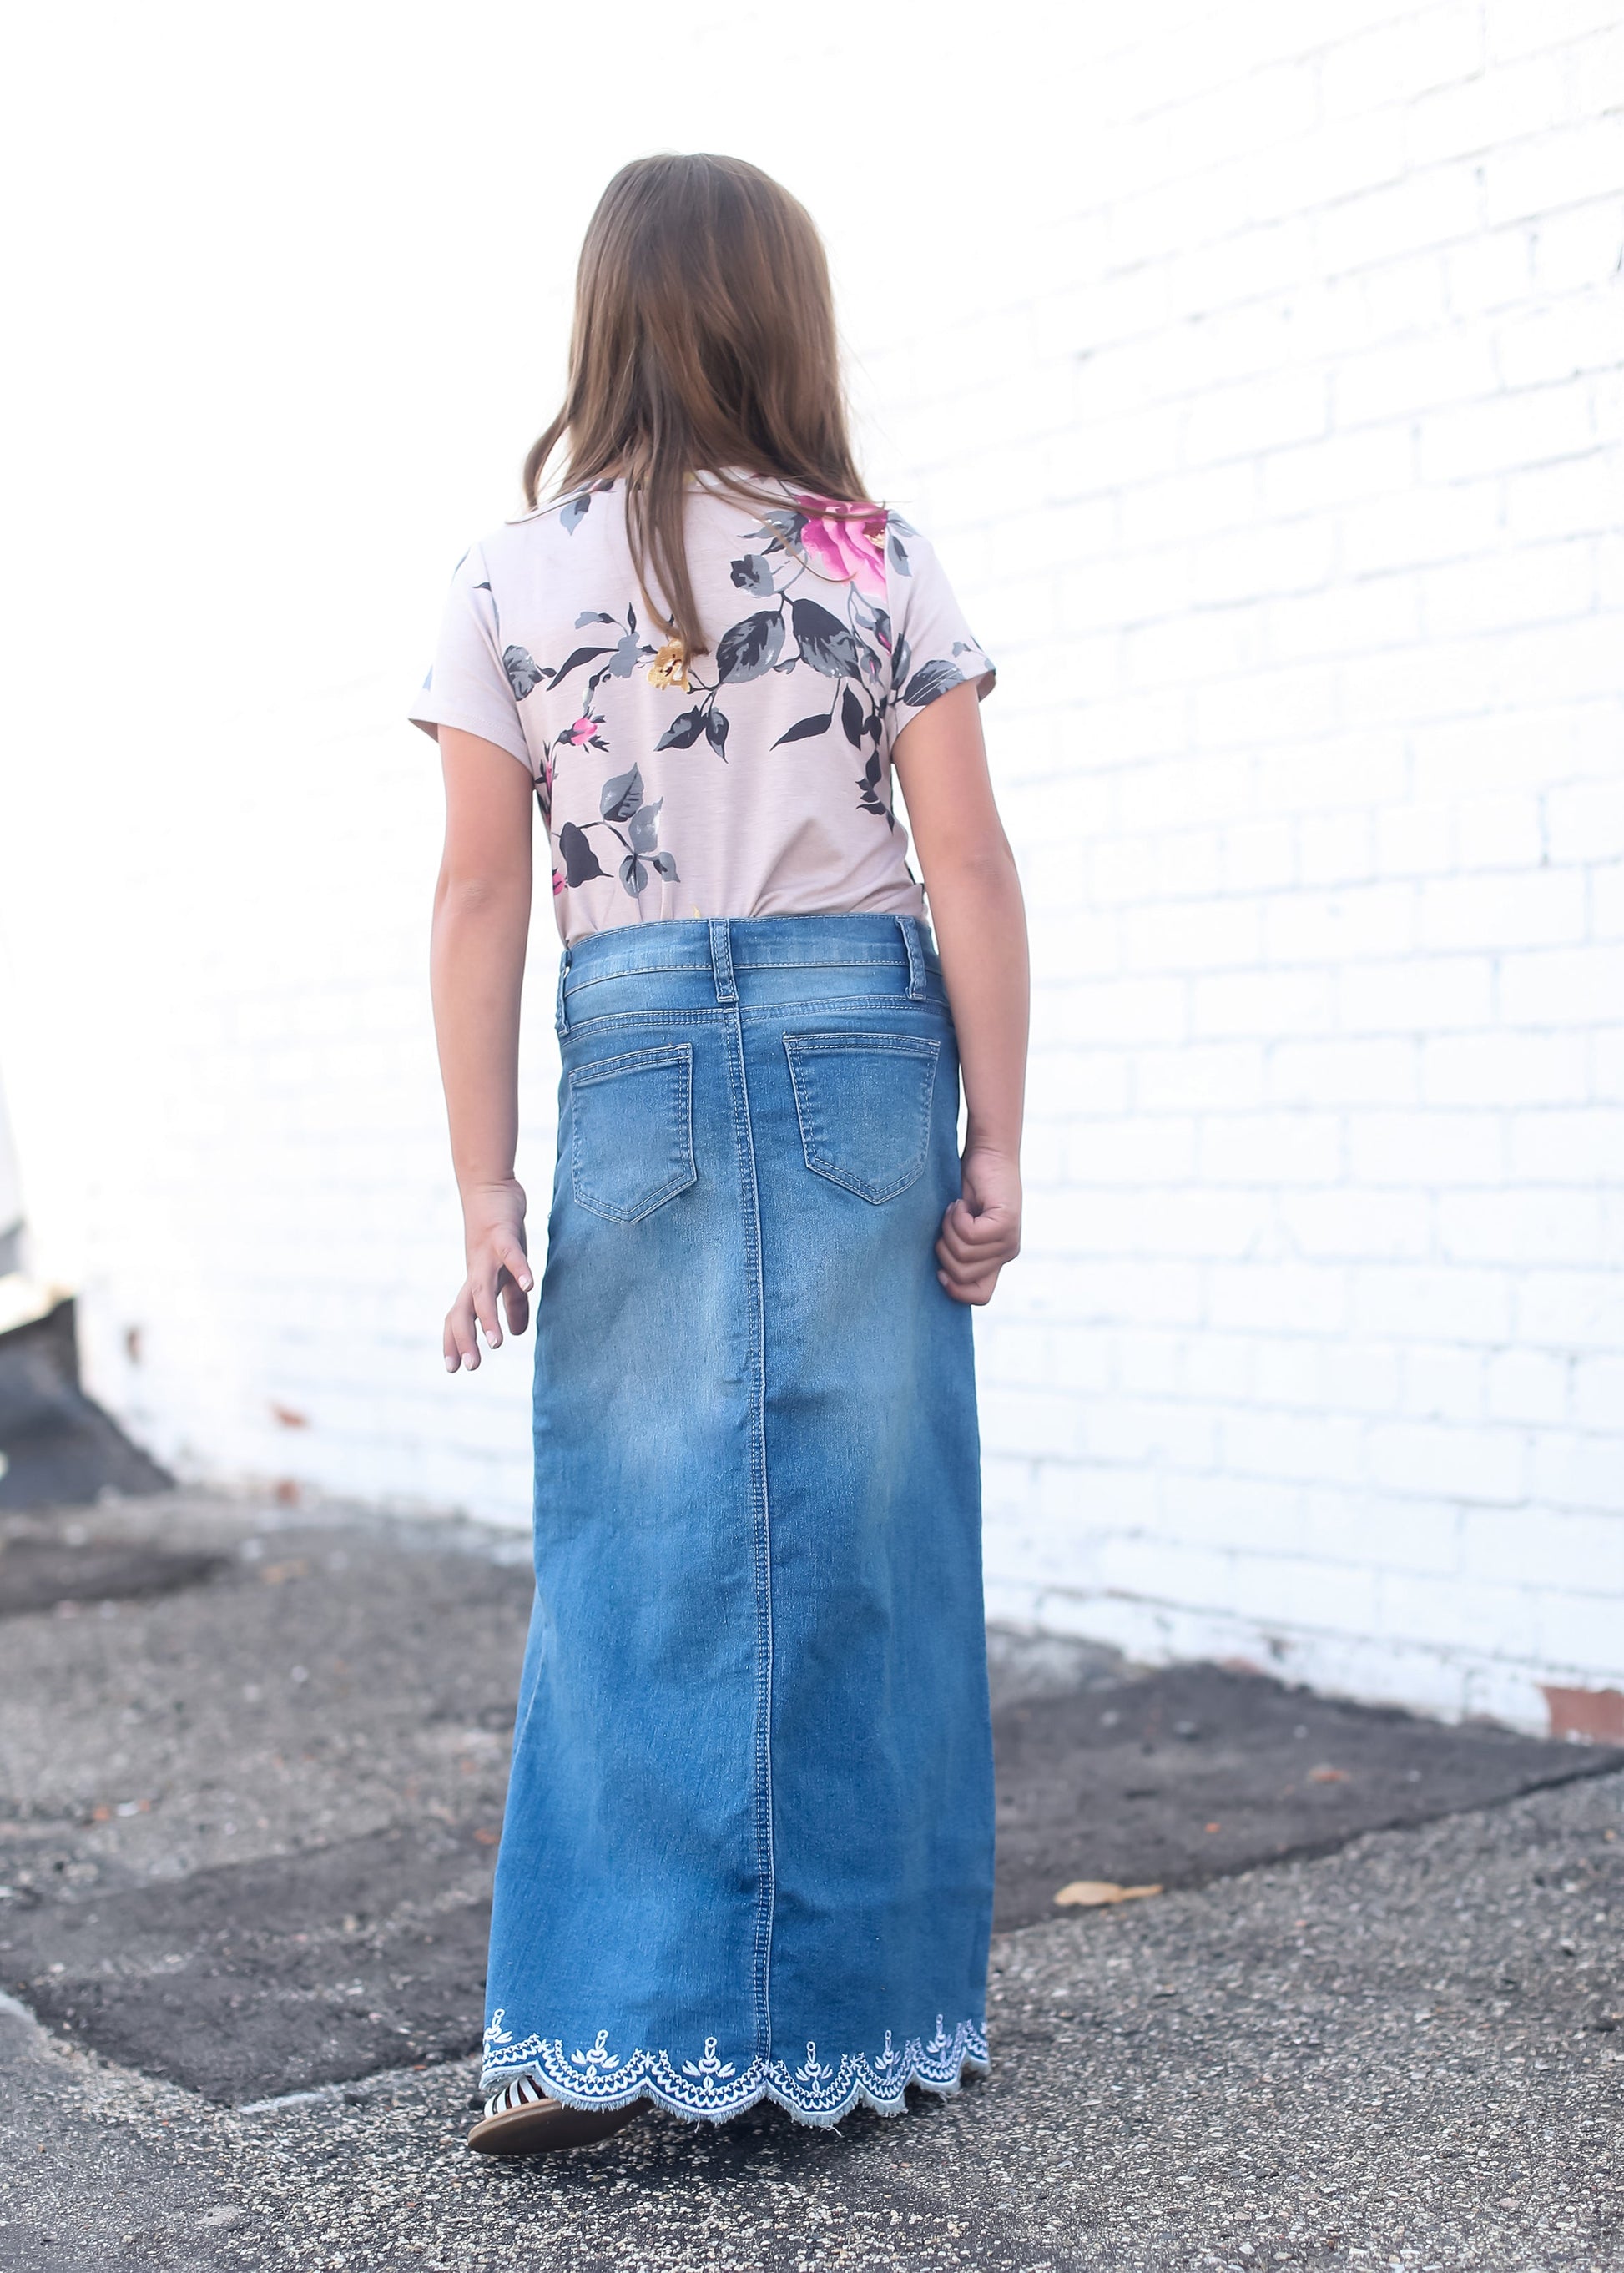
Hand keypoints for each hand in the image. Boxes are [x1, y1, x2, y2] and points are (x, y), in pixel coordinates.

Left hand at [444, 1179, 531, 1371]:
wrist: (489, 1186)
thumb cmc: (498, 1232)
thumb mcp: (507, 1272)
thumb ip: (513, 1303)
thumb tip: (517, 1334)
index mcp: (476, 1283)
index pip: (457, 1317)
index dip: (454, 1341)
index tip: (453, 1369)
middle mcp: (476, 1272)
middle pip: (463, 1310)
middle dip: (466, 1339)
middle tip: (470, 1368)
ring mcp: (486, 1254)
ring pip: (481, 1289)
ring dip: (487, 1317)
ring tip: (497, 1343)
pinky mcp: (502, 1234)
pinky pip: (510, 1255)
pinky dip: (520, 1270)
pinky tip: (531, 1286)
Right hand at [936, 1146, 1021, 1305]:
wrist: (987, 1154)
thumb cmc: (966, 1188)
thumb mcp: (957, 1228)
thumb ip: (955, 1251)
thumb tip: (937, 1276)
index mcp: (996, 1259)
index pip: (981, 1296)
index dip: (955, 1289)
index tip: (940, 1268)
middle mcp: (1007, 1253)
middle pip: (962, 1276)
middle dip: (944, 1250)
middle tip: (949, 1223)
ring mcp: (1009, 1240)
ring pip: (963, 1255)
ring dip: (949, 1229)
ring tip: (957, 1209)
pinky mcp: (1005, 1223)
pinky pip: (969, 1235)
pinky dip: (956, 1217)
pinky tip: (962, 1203)